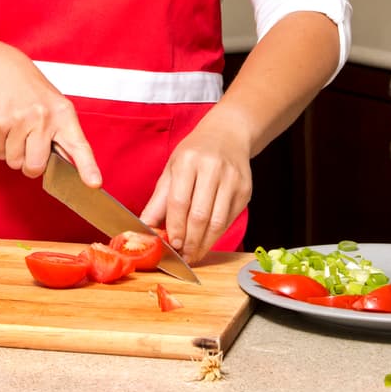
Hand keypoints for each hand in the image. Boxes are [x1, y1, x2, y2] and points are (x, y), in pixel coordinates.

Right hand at [0, 48, 101, 187]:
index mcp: (64, 114)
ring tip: (15, 127)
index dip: (87, 167)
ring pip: (14, 162)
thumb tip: (66, 165)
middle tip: (28, 144)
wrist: (1, 66)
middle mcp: (44, 117)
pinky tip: (4, 123)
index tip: (94, 183)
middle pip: (35, 167)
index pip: (79, 145)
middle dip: (29, 164)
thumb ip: (61, 135)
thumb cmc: (30, 89)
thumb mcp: (54, 105)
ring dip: (12, 151)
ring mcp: (20, 120)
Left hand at [138, 123, 252, 263]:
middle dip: (190, 241)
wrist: (228, 135)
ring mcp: (232, 180)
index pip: (180, 201)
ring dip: (204, 244)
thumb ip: (159, 200)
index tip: (171, 245)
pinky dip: (217, 234)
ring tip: (193, 254)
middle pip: (200, 215)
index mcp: (189, 161)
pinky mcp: (245, 190)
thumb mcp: (172, 169)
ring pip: (218, 222)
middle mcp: (213, 169)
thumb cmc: (195, 153)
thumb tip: (145, 227)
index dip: (175, 227)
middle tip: (183, 256)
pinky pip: (229, 219)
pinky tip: (207, 241)